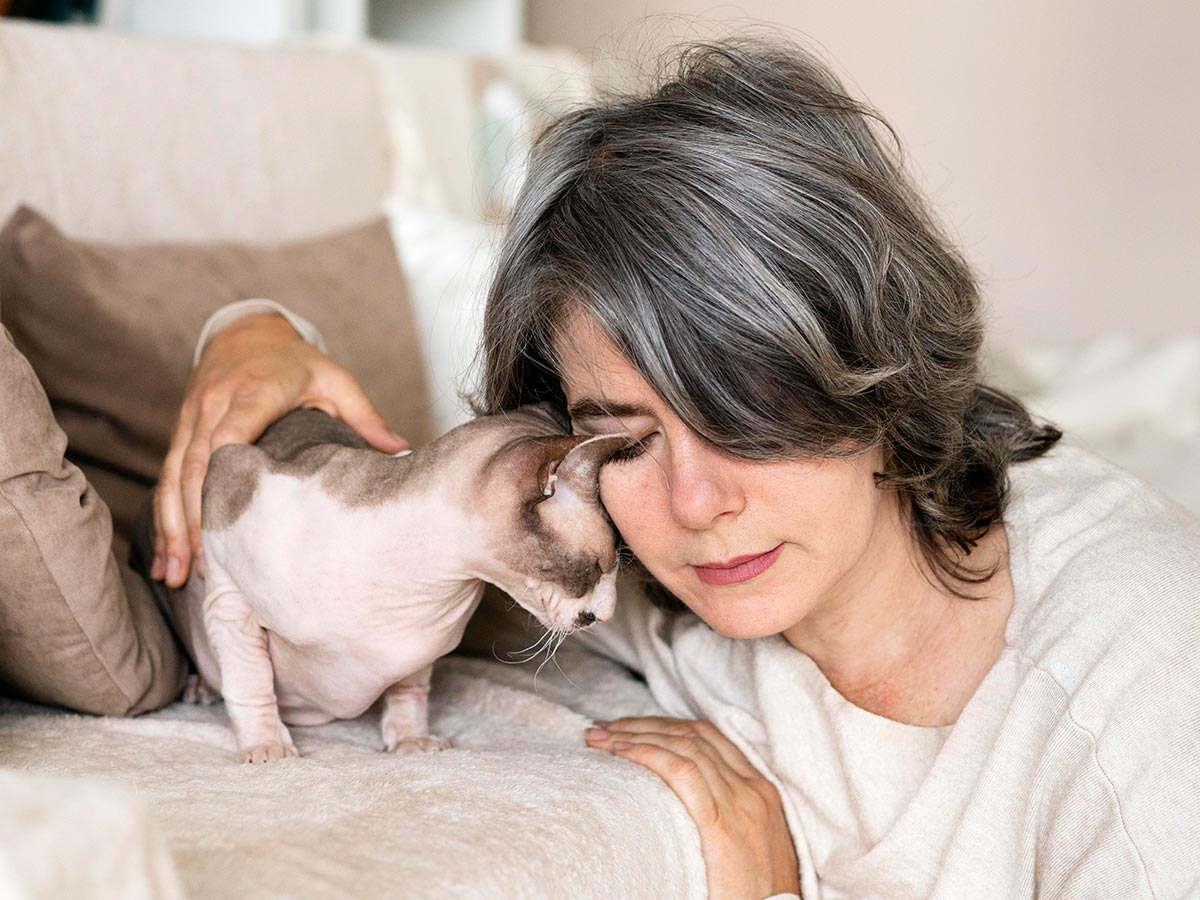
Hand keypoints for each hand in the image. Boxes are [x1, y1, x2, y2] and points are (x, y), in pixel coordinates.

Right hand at [152, 313, 408, 586]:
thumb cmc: (298, 362)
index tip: (230, 520)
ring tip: (177, 576)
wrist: (248, 332)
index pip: (230, 433)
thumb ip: (366, 417)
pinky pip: (165, 478)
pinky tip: (168, 557)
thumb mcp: (336, 380)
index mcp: (253, 391)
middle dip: (197, 520)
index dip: (224, 475)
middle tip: (209, 570)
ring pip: (173, 478)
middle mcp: (214, 404)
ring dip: (173, 530)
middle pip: (195, 466)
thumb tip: (403, 452)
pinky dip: (165, 519)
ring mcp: (192, 419)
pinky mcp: (181, 432)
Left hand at [586, 716, 798, 899]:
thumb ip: (725, 813)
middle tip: (606, 728)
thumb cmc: (756, 892)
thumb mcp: (749, 843)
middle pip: (691, 734)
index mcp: (760, 789)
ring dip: (637, 735)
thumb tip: (680, 799)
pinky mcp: (721, 826)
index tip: (630, 728)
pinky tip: (621, 753)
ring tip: (602, 738)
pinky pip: (682, 773)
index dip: (664, 725)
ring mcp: (739, 804)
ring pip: (684, 746)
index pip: (707, 736)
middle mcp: (751, 789)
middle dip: (644, 725)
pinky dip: (648, 755)